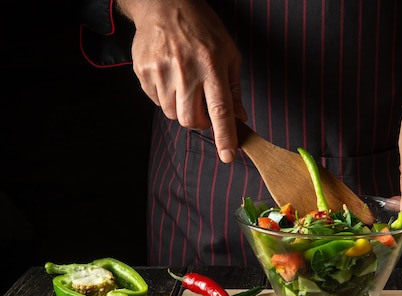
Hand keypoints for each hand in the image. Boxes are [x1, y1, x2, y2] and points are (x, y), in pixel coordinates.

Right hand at [117, 0, 246, 162]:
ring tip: (185, 84)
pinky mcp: (144, 72)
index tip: (228, 156)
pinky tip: (170, 76)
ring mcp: (162, 72)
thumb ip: (233, 88)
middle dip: (199, 123)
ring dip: (182, 108)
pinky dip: (166, 97)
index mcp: (212, 66)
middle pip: (191, 120)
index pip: (220, 110)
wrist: (165, 5)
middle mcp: (186, 71)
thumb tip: (239, 118)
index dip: (224, 136)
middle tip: (203, 110)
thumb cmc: (202, 29)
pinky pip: (156, 101)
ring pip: (172, 114)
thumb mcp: (229, 53)